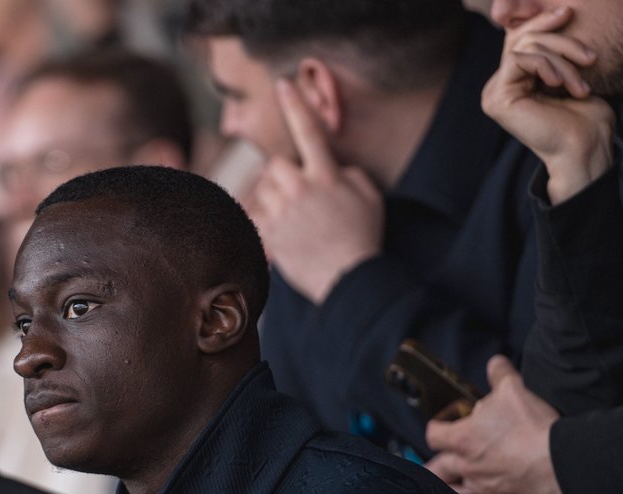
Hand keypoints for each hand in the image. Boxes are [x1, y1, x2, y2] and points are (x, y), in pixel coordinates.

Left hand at [252, 79, 382, 304]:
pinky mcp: (268, 233)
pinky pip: (253, 215)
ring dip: (271, 200)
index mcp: (327, 175)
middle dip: (282, 178)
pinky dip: (261, 221)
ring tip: (292, 222)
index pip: (310, 131)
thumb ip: (351, 175)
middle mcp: (301, 188)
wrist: (349, 279)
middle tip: (298, 200)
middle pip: (275, 165)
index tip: (283, 84)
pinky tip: (278, 233)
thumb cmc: (362, 239)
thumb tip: (335, 169)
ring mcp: (282, 210)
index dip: (296, 105)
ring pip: (262, 189)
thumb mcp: (370, 199)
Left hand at [425, 356, 562, 493]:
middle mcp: (468, 467)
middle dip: (436, 465)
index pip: (433, 435)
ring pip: (460, 491)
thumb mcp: (513, 389)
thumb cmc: (531, 426)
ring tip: (456, 482)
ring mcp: (485, 488)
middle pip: (437, 470)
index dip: (436, 428)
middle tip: (438, 463)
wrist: (562, 462)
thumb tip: (495, 363)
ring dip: (457, 484)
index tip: (443, 424)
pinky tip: (499, 489)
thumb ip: (499, 375)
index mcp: (462, 440)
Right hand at [482, 7, 614, 202]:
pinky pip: (518, 59)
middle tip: (590, 57)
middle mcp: (499, 85)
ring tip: (580, 83)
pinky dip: (545, 65)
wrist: (584, 147)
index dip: (540, 20)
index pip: (520, 37)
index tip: (567, 13)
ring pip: (524, 45)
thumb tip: (553, 11)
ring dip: (561, 58)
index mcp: (514, 81)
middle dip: (561, 40)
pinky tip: (559, 84)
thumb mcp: (570, 70)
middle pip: (522, 36)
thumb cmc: (585, 116)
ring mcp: (495, 92)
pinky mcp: (497, 98)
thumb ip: (554, 48)